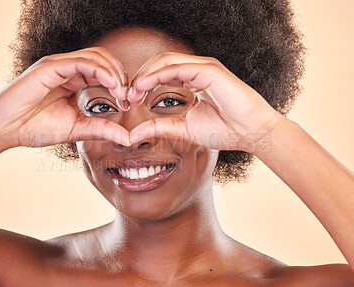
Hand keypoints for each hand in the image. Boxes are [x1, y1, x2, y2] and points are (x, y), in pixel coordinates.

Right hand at [0, 47, 130, 149]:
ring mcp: (58, 66)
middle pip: (104, 59)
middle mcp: (67, 69)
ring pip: (95, 56)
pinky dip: (100, 70)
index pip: (104, 71)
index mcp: (73, 80)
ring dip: (114, 72)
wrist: (5, 130)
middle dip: (121, 76)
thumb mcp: (77, 129)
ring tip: (122, 92)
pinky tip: (112, 85)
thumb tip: (128, 138)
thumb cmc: (35, 127)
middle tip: (129, 96)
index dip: (120, 84)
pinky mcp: (50, 67)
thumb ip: (102, 129)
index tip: (129, 103)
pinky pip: (80, 61)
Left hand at [127, 52, 283, 152]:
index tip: (129, 101)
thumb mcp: (184, 129)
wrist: (251, 133)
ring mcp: (204, 67)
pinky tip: (143, 86)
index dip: (142, 85)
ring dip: (145, 75)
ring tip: (131, 91)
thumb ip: (160, 127)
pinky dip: (157, 75)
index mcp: (193, 80)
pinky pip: (177, 67)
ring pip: (165, 61)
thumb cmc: (225, 130)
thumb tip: (135, 133)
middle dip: (140, 78)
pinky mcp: (209, 70)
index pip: (161, 74)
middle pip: (159, 64)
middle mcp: (197, 70)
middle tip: (126, 96)